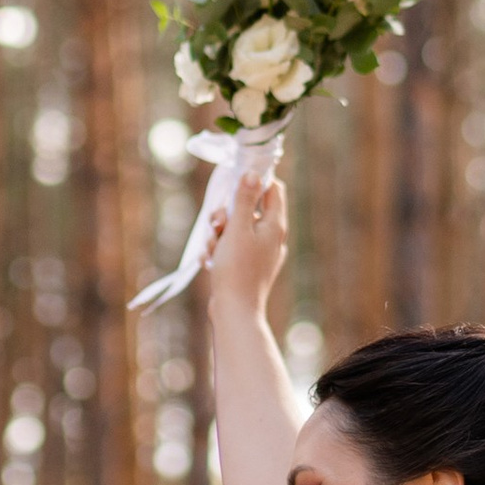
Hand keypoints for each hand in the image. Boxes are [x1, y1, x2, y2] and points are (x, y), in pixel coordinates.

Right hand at [202, 162, 288, 326]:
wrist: (235, 311)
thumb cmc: (237, 269)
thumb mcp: (237, 229)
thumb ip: (244, 200)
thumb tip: (253, 173)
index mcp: (275, 226)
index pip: (273, 189)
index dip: (254, 182)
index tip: (234, 184)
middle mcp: (272, 238)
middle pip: (249, 209)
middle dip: (227, 214)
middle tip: (217, 224)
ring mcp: (261, 253)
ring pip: (236, 230)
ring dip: (219, 235)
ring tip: (212, 249)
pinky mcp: (248, 266)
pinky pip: (231, 248)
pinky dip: (219, 251)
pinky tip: (209, 262)